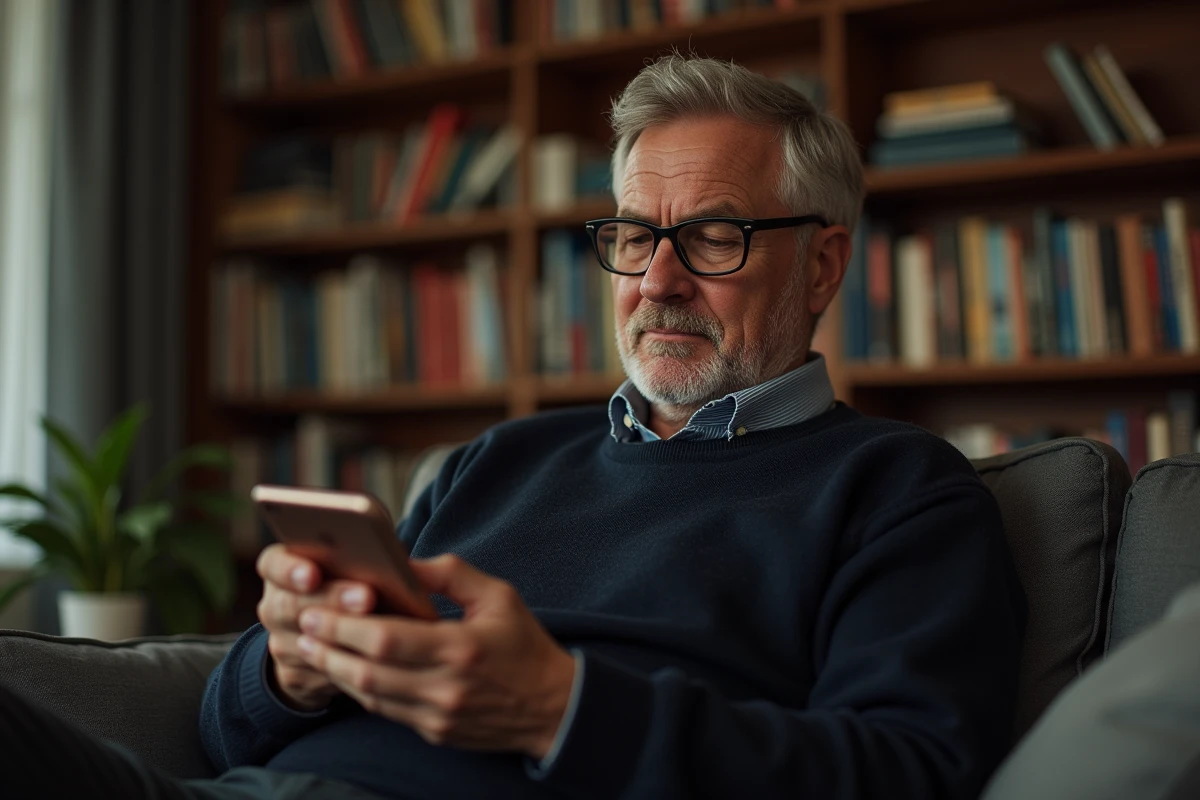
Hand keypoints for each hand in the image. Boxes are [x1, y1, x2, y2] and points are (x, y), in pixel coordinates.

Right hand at [255, 543, 377, 711]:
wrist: (325, 633)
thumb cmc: (349, 581)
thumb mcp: (350, 559)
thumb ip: (363, 550)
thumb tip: (402, 557)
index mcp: (280, 567)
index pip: (273, 563)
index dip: (290, 569)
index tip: (313, 573)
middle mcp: (273, 603)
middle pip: (291, 604)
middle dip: (332, 600)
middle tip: (367, 597)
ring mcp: (279, 640)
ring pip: (303, 642)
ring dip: (342, 636)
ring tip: (377, 628)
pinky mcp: (292, 673)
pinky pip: (316, 673)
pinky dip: (345, 665)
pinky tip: (374, 658)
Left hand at [294, 554, 575, 759]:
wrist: (553, 707)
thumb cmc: (525, 644)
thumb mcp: (498, 595)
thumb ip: (449, 574)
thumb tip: (402, 561)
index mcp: (461, 648)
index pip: (385, 640)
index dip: (343, 627)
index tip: (317, 610)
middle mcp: (446, 687)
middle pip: (367, 672)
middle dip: (327, 648)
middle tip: (302, 627)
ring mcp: (438, 716)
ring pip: (369, 697)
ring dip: (336, 671)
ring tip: (312, 647)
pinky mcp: (434, 733)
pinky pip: (385, 712)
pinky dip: (360, 689)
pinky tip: (347, 669)